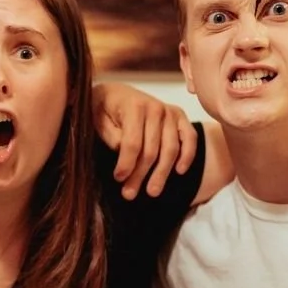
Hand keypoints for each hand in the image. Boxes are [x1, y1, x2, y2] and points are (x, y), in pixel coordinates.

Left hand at [92, 82, 196, 199]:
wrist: (116, 93)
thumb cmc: (104, 109)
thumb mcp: (98, 119)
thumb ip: (110, 135)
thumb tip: (122, 151)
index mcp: (134, 106)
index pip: (132, 142)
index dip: (126, 164)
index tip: (118, 178)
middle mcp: (155, 107)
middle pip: (151, 150)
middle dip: (140, 175)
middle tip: (129, 194)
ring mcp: (170, 112)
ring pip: (170, 150)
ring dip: (161, 174)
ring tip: (152, 191)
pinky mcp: (179, 117)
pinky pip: (189, 138)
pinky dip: (188, 155)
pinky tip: (179, 172)